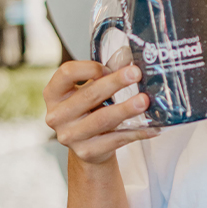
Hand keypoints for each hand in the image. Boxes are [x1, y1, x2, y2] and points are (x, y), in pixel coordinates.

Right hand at [44, 61, 158, 164]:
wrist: (89, 146)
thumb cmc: (90, 109)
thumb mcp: (92, 88)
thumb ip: (107, 72)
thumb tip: (128, 55)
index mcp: (54, 94)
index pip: (66, 73)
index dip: (88, 68)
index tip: (107, 68)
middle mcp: (57, 116)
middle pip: (89, 95)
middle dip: (115, 83)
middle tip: (136, 74)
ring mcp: (70, 136)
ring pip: (102, 119)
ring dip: (126, 109)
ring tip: (144, 101)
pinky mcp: (87, 152)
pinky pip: (116, 139)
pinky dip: (136, 132)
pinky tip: (152, 127)